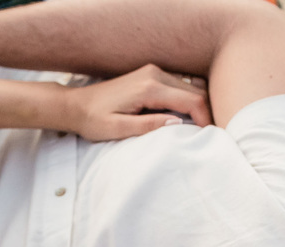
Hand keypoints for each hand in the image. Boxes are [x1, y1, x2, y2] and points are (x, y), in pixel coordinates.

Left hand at [70, 65, 211, 141]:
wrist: (76, 105)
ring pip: (190, 86)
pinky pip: (179, 85)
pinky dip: (187, 99)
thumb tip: (178, 123)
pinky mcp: (150, 74)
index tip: (209, 136)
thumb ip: (148, 126)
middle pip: (196, 91)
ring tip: (198, 127)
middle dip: (206, 112)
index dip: (205, 118)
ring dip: (197, 106)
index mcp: (149, 88)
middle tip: (209, 135)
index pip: (192, 100)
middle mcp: (154, 74)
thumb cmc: (93, 120)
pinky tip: (184, 117)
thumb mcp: (118, 129)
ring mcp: (153, 71)